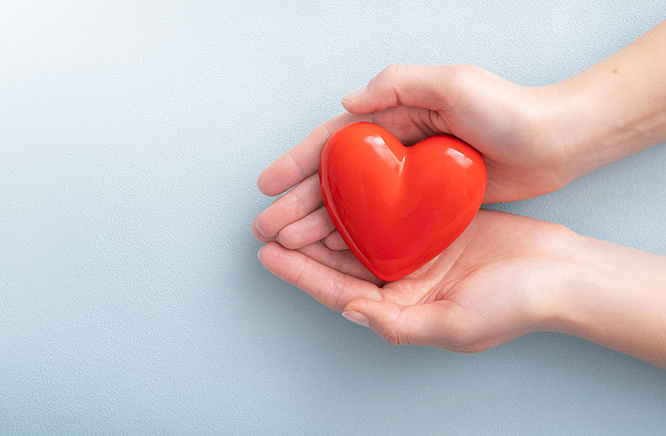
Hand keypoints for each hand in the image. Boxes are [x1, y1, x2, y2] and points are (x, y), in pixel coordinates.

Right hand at [253, 64, 570, 249]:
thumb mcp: (455, 82)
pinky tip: (336, 250)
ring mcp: (409, 178)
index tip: (267, 186)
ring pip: (353, 204)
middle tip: (268, 227)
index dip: (297, 163)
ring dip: (319, 223)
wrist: (556, 141)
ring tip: (290, 245)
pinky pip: (381, 221)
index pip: (333, 142)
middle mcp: (395, 148)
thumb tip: (349, 104)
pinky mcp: (428, 203)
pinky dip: (355, 235)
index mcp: (394, 117)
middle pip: (335, 179)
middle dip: (297, 202)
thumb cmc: (510, 110)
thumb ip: (399, 86)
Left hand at [258, 210, 576, 351]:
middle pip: (341, 263)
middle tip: (269, 225)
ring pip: (360, 236)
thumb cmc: (516, 305)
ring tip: (295, 205)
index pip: (338, 292)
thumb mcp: (454, 324)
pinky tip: (345, 188)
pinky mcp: (434, 227)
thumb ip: (399, 323)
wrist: (563, 272)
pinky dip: (366, 203)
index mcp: (402, 310)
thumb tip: (351, 311)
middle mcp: (404, 284)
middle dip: (303, 246)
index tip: (268, 255)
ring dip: (328, 221)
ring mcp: (418, 254)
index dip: (301, 274)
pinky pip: (390, 214)